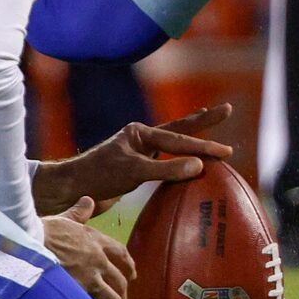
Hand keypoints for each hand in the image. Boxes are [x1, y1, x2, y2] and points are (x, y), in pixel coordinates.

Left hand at [33, 102, 235, 218]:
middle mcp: (141, 139)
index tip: (226, 152)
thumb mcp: (133, 172)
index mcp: (140, 133)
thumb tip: (199, 166)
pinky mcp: (137, 168)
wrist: (72, 190)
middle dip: (203, 122)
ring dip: (192, 135)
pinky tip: (188, 159)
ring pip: (173, 142)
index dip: (204, 145)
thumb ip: (166, 169)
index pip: (179, 138)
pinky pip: (166, 160)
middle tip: (227, 109)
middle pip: (179, 129)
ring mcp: (139, 152)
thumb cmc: (98, 177)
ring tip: (209, 120)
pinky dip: (181, 157)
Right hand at [42, 197, 133, 298]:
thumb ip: (78, 213)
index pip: (121, 253)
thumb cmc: (40, 232)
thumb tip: (88, 201)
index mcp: (95, 240)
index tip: (132, 274)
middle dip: (123, 292)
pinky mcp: (79, 293)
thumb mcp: (63, 220)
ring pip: (113, 298)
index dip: (128, 265)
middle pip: (120, 279)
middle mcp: (97, 259)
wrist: (25, 246)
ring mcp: (89, 278)